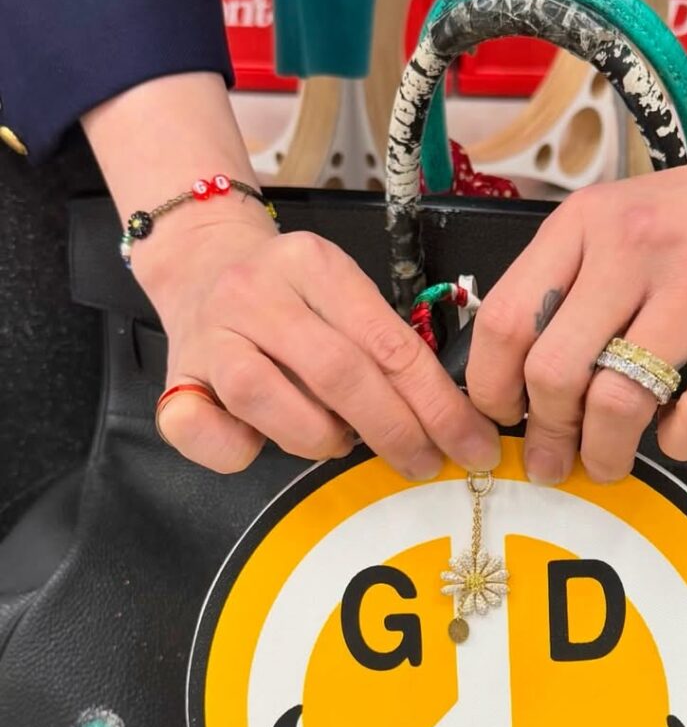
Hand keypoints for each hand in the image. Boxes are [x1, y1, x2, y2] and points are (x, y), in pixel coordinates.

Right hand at [135, 216, 499, 476]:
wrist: (202, 263)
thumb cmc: (290, 297)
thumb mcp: (344, 298)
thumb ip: (386, 348)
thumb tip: (448, 422)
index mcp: (315, 266)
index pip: (392, 345)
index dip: (439, 406)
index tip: (471, 445)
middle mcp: (258, 293)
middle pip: (340, 374)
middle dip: (396, 431)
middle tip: (424, 463)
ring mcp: (212, 334)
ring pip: (271, 402)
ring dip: (320, 438)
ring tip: (338, 439)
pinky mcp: (175, 376)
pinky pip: (202, 431)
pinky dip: (238, 450)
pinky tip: (259, 442)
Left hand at [466, 153, 686, 483]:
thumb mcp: (608, 226)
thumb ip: (560, 289)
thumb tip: (515, 384)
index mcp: (584, 225)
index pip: (505, 321)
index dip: (490, 388)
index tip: (502, 416)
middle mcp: (635, 250)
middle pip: (555, 371)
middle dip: (546, 434)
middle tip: (552, 458)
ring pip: (620, 401)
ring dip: (603, 452)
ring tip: (605, 461)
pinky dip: (680, 442)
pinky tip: (676, 431)